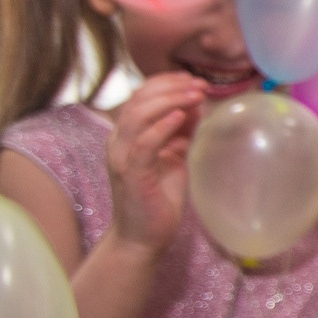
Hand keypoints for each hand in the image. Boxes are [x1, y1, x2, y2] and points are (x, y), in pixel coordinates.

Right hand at [105, 75, 203, 252]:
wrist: (143, 238)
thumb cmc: (157, 199)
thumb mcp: (173, 158)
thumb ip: (180, 132)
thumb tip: (196, 105)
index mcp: (126, 135)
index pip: (140, 96)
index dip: (165, 82)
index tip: (192, 79)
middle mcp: (118, 142)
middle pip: (138, 100)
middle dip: (171, 87)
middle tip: (198, 84)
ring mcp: (122, 157)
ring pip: (138, 116)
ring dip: (169, 101)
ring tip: (195, 95)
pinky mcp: (131, 174)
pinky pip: (144, 144)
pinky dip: (162, 126)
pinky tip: (180, 117)